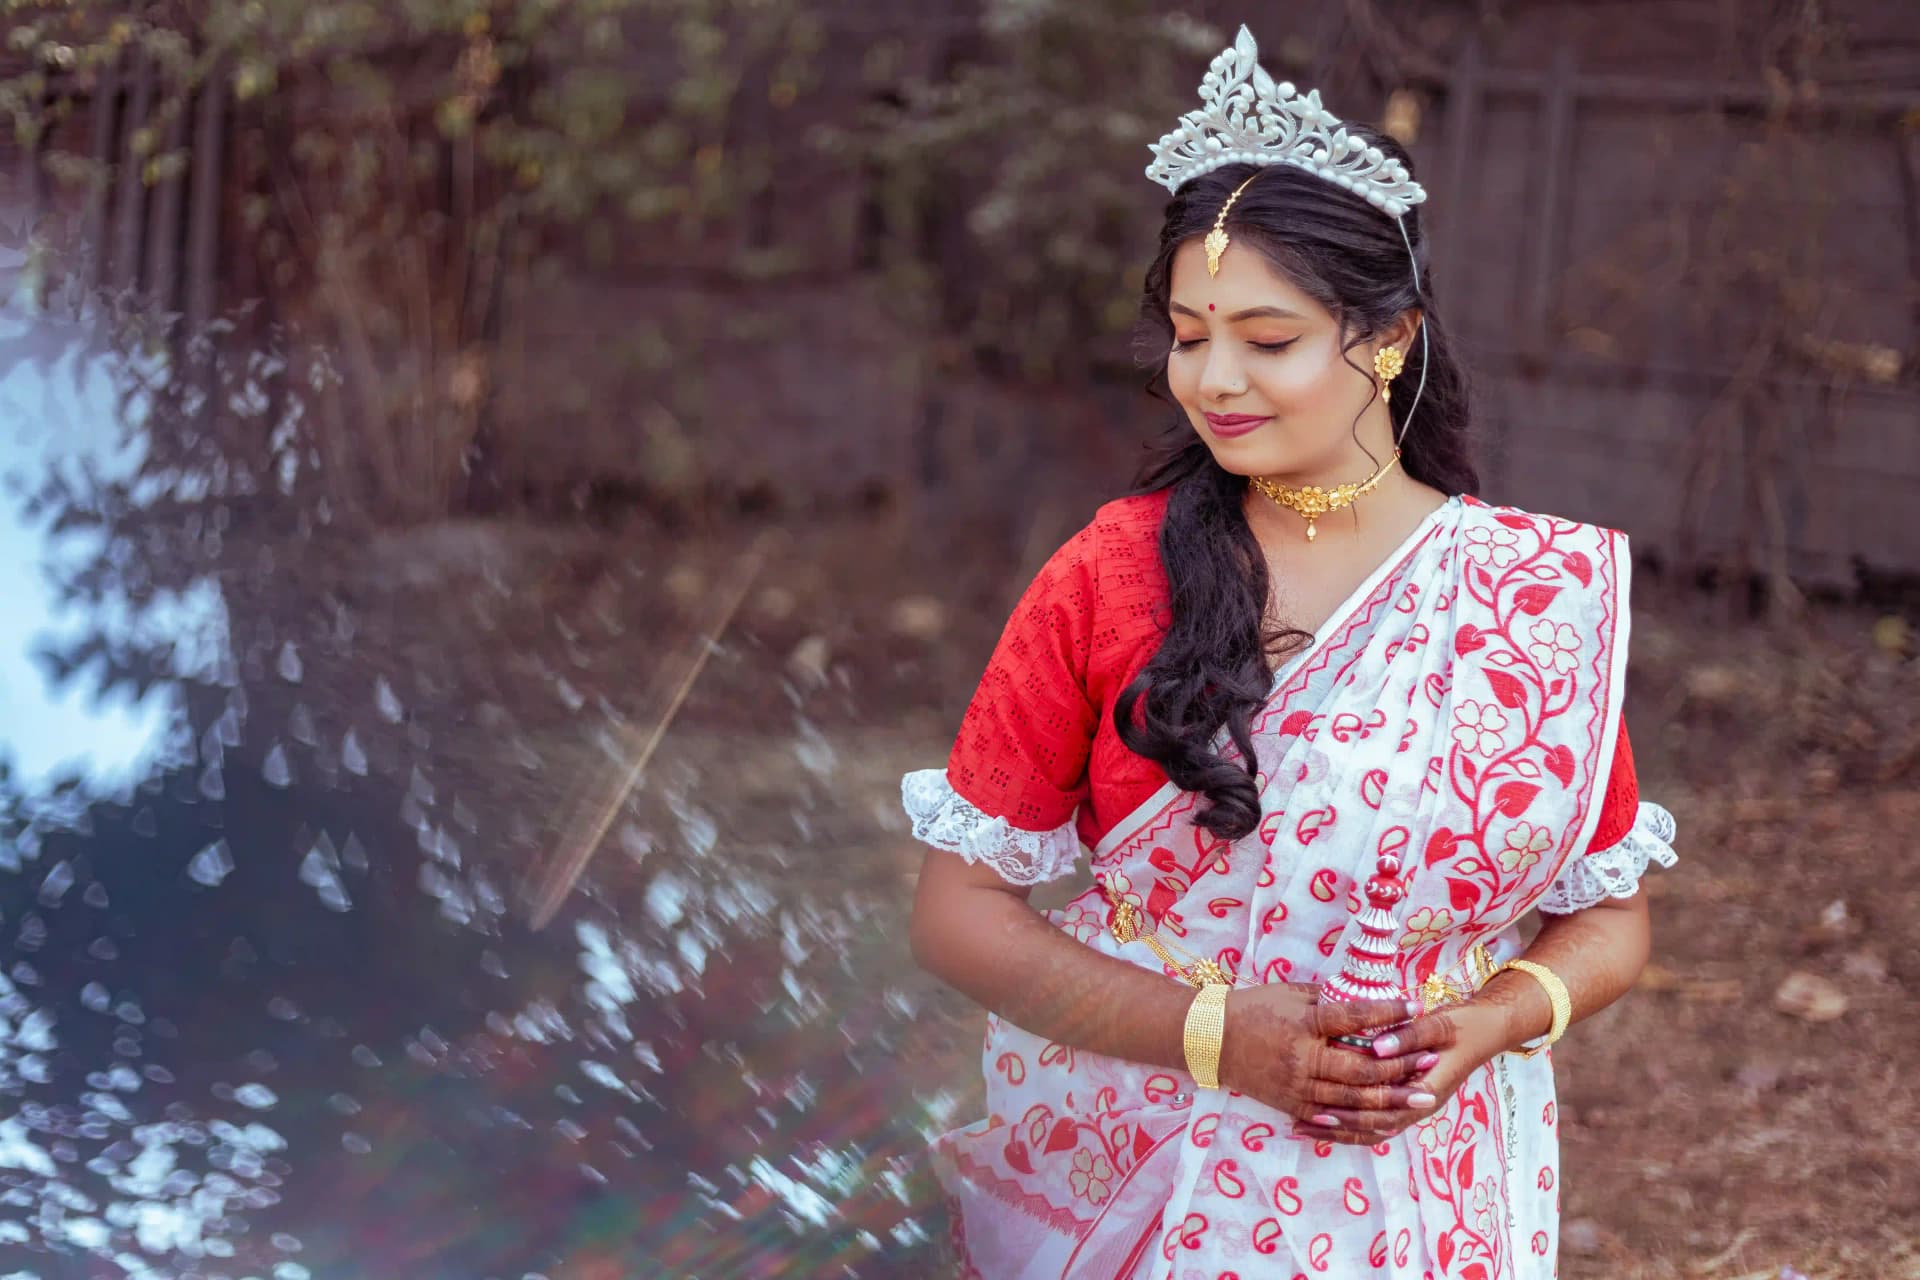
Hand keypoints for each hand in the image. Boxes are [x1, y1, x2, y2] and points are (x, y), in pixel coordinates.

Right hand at [1217, 987, 1439, 1125]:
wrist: (1210, 1040)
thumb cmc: (1252, 1009)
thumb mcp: (1289, 993)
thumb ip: (1327, 998)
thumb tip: (1364, 997)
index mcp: (1304, 1025)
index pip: (1353, 1017)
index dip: (1387, 1012)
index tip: (1415, 1007)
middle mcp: (1303, 1058)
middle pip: (1362, 1067)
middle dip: (1400, 1066)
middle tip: (1430, 1061)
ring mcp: (1298, 1086)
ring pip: (1353, 1098)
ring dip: (1391, 1098)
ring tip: (1420, 1096)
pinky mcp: (1291, 1105)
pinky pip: (1332, 1118)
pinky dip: (1361, 1121)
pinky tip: (1386, 1121)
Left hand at [1287, 1000, 1508, 1145]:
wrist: (1486, 1030)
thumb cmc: (1463, 1026)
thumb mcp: (1438, 1025)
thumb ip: (1407, 1036)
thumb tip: (1375, 1048)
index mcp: (1426, 1092)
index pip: (1384, 1114)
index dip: (1351, 1116)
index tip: (1319, 1110)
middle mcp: (1419, 1106)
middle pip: (1373, 1128)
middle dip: (1337, 1127)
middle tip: (1302, 1122)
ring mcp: (1414, 1105)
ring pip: (1373, 1128)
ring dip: (1341, 1129)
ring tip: (1304, 1126)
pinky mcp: (1408, 1097)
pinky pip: (1377, 1117)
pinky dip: (1352, 1120)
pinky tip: (1326, 1115)